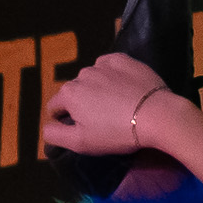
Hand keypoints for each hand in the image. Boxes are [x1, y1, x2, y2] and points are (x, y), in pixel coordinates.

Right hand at [41, 50, 174, 162]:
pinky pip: (109, 66)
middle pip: (74, 92)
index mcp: (68, 94)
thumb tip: (45, 128)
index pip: (54, 107)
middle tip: (103, 120)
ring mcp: (103, 64)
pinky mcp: (123, 59)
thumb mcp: (81, 142)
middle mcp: (82, 74)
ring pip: (92, 79)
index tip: (82, 129)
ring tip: (117, 106)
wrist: (157, 115)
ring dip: (98, 90)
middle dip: (83, 104)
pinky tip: (124, 89)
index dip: (64, 120)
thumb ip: (56, 135)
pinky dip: (112, 76)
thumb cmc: (116, 132)